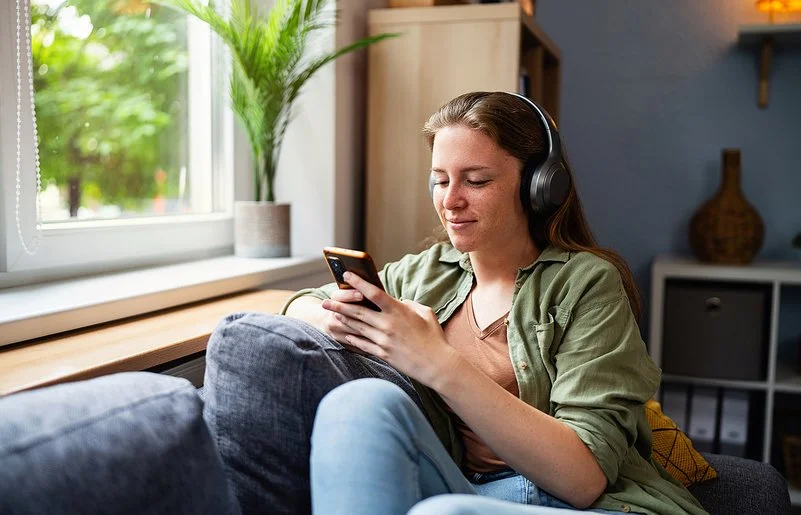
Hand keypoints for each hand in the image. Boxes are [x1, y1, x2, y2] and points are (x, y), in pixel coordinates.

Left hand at [321, 272, 459, 387]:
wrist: (437, 365)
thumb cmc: (434, 337)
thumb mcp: (425, 313)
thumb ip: (409, 304)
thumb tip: (398, 302)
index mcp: (398, 311)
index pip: (373, 293)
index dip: (358, 282)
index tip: (346, 275)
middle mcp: (387, 324)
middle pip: (357, 311)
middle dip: (339, 305)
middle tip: (326, 301)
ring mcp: (383, 340)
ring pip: (357, 327)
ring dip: (342, 320)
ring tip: (330, 315)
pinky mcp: (383, 354)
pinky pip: (362, 344)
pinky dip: (352, 338)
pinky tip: (344, 334)